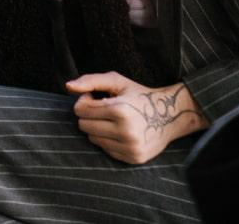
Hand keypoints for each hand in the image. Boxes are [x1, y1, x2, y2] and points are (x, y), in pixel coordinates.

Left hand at [67, 72, 209, 163]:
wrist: (171, 116)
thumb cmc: (138, 95)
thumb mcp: (116, 81)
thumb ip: (90, 80)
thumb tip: (68, 85)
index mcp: (121, 110)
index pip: (80, 110)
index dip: (85, 102)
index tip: (95, 98)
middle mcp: (126, 131)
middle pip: (84, 125)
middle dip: (89, 116)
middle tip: (104, 110)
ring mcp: (131, 147)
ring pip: (92, 139)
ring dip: (98, 129)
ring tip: (113, 120)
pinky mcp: (134, 158)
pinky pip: (105, 150)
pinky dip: (108, 140)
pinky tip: (120, 132)